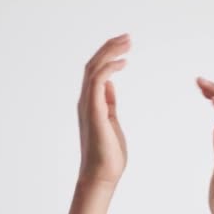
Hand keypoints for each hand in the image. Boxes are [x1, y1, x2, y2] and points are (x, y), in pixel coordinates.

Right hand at [77, 33, 130, 184]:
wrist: (102, 176)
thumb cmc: (108, 154)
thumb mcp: (110, 121)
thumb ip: (108, 103)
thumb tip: (110, 86)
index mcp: (91, 103)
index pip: (96, 71)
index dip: (108, 55)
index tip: (124, 46)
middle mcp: (86, 100)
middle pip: (93, 65)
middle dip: (109, 48)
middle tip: (128, 38)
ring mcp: (87, 105)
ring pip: (94, 69)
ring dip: (109, 53)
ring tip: (127, 43)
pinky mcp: (94, 111)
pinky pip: (98, 82)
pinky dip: (109, 68)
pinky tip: (124, 63)